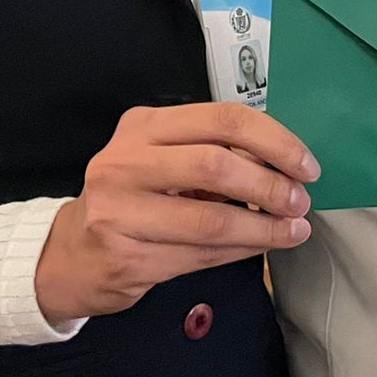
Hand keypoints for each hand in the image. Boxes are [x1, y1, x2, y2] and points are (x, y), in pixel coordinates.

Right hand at [34, 103, 319, 323]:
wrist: (71, 255)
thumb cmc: (133, 198)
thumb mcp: (163, 158)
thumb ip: (212, 152)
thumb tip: (287, 165)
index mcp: (144, 125)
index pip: (223, 119)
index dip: (274, 141)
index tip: (305, 165)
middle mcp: (125, 162)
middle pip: (216, 165)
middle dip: (270, 185)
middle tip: (300, 201)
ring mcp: (119, 212)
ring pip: (211, 219)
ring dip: (264, 227)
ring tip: (294, 230)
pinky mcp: (125, 258)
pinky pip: (199, 255)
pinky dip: (241, 251)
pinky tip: (262, 247)